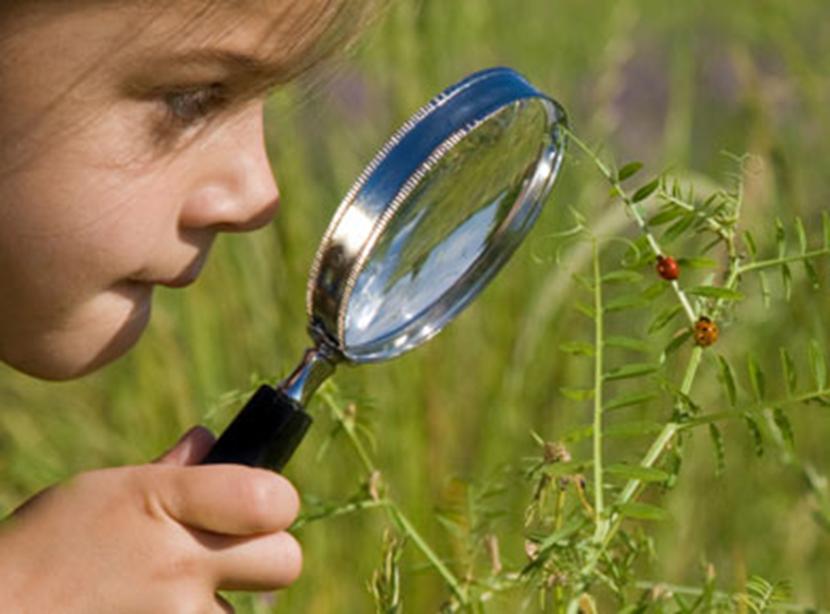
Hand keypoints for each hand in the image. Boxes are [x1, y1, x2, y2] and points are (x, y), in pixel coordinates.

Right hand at [0, 427, 301, 612]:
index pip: (274, 500)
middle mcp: (180, 564)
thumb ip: (172, 471)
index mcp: (164, 502)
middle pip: (285, 560)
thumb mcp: (103, 492)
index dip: (274, 501)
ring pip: (246, 609)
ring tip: (162, 594)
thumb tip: (210, 440)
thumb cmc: (46, 549)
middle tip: (224, 555)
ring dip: (217, 602)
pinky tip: (151, 613)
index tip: (258, 506)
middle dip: (265, 556)